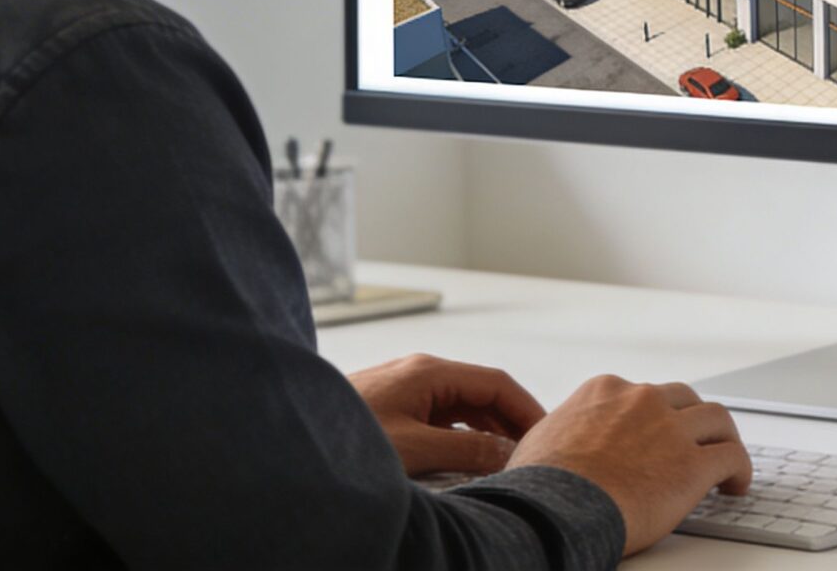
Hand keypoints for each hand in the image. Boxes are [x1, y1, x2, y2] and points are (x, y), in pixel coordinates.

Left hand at [348, 353, 544, 476]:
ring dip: (485, 433)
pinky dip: (460, 438)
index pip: (496, 383)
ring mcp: (403, 390)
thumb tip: (511, 455)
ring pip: (460, 408)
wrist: (287, 440)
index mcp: (429, 371)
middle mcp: (419, 373)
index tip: (549, 437)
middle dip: (510, 422)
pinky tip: (466, 464)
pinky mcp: (390, 409)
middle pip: (480, 394)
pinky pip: (438, 419)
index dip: (527, 410)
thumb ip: (466, 453)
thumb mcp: (414, 451)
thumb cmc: (346, 441)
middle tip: (534, 454)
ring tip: (507, 463)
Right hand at [507, 376, 752, 556]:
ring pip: (717, 419)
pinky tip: (736, 485)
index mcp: (605, 391)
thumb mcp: (542, 438)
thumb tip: (560, 445)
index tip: (659, 434)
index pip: (643, 394)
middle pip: (685, 399)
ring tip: (727, 461)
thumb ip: (564, 430)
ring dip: (724, 438)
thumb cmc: (541, 485)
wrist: (555, 509)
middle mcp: (642, 400)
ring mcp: (671, 429)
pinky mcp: (693, 464)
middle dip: (693, 420)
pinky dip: (740, 469)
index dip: (656, 416)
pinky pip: (731, 457)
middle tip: (698, 441)